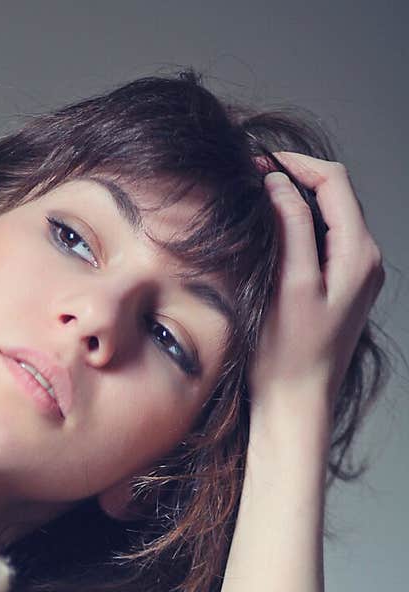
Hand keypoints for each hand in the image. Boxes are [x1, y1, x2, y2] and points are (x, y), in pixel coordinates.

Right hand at [248, 151, 385, 417]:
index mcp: (359, 254)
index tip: (258, 163)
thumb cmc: (288, 357)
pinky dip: (299, 230)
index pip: (334, 182)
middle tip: (251, 181)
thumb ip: (290, 229)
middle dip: (295, 180)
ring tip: (256, 205)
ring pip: (328, 218)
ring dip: (295, 205)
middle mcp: (366, 260)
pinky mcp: (342, 288)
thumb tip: (279, 184)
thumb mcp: (287, 286)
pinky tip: (271, 238)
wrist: (297, 404)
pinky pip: (324, 243)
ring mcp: (357, 275)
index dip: (296, 164)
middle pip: (334, 196)